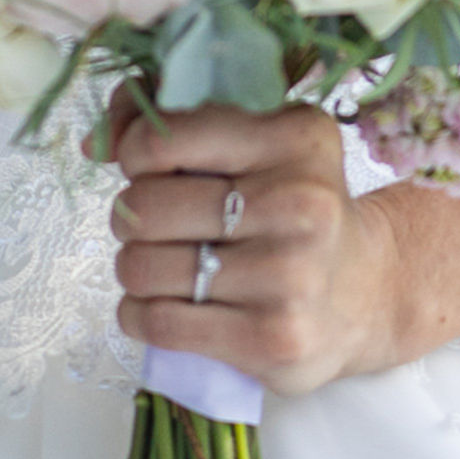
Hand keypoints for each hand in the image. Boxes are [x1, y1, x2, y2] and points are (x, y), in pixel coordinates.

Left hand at [110, 99, 407, 395]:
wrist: (365, 294)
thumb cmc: (288, 208)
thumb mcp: (255, 142)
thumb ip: (173, 119)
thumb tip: (94, 141)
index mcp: (295, 138)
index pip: (165, 137)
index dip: (134, 152)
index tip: (146, 166)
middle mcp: (300, 204)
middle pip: (145, 206)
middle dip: (131, 216)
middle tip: (152, 224)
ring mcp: (290, 277)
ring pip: (143, 267)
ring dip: (133, 267)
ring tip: (160, 265)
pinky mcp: (273, 339)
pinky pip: (159, 323)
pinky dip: (138, 314)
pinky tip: (157, 306)